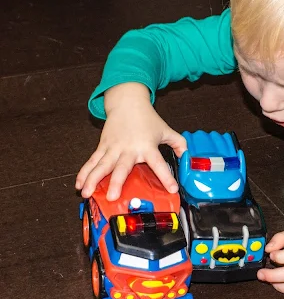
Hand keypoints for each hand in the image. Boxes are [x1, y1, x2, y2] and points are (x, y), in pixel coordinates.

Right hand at [75, 82, 186, 200]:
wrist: (127, 102)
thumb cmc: (148, 119)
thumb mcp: (167, 130)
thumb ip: (179, 144)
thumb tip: (188, 158)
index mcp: (147, 146)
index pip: (158, 163)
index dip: (166, 176)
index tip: (172, 189)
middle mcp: (129, 149)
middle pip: (122, 167)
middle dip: (117, 182)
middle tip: (113, 196)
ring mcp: (113, 148)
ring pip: (101, 165)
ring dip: (93, 180)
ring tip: (86, 193)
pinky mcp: (103, 146)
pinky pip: (92, 161)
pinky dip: (84, 172)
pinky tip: (79, 184)